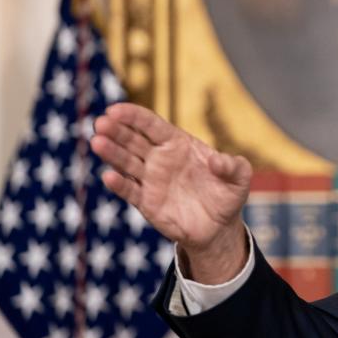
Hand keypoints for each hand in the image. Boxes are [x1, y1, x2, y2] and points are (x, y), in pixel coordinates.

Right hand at [91, 103, 251, 282]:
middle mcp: (160, 158)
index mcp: (179, 144)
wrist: (219, 228)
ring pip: (126, 162)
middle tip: (101, 123)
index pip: (152, 125)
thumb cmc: (228, 195)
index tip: (116, 109)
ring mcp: (151, 180)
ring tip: (97, 142)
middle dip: (116, 130)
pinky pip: (130, 190)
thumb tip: (218, 161)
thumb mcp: (240, 178)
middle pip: (133, 140)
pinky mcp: (147, 202)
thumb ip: (233, 166)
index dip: (134, 116)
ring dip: (111, 152)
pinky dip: (118, 184)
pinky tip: (108, 176)